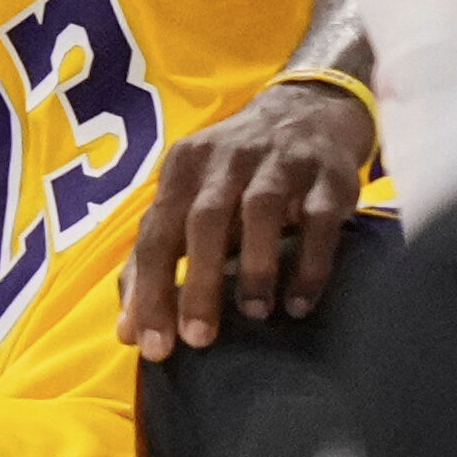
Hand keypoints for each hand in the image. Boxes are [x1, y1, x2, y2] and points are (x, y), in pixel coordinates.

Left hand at [117, 76, 373, 357]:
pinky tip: (299, 303)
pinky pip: (319, 219)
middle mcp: (229, 157)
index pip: (158, 231)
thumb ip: (154, 260)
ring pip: (260, 210)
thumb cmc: (236, 173)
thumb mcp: (189, 199)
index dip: (151, 290)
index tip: (154, 347)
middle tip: (199, 339)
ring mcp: (281, 162)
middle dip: (198, 282)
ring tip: (253, 314)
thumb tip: (128, 332)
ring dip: (255, 266)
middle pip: (205, 219)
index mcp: (186, 165)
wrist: (309, 110)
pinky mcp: (328, 175)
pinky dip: (310, 264)